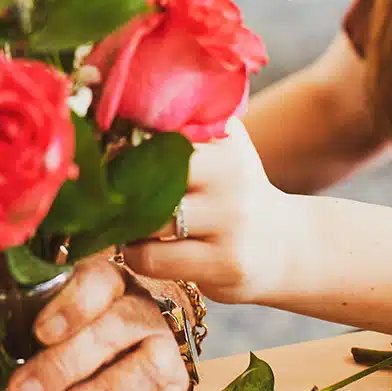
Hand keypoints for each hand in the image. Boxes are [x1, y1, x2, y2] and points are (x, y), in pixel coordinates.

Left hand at [5, 255, 190, 390]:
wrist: (127, 355)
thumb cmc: (75, 334)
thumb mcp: (49, 316)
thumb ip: (21, 320)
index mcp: (110, 283)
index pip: (98, 282)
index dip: (72, 306)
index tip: (39, 333)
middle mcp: (143, 313)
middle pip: (115, 330)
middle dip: (66, 364)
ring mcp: (165, 354)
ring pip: (145, 372)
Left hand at [122, 122, 304, 303]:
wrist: (284, 246)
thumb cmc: (234, 195)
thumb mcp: (221, 154)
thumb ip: (183, 134)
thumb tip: (116, 126)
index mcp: (226, 145)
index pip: (159, 140)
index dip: (125, 152)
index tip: (108, 163)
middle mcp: (233, 179)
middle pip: (151, 178)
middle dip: (120, 189)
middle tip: (107, 196)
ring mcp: (232, 222)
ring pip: (149, 221)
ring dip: (124, 225)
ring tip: (123, 224)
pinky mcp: (226, 264)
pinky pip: (155, 258)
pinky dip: (136, 254)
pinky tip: (140, 250)